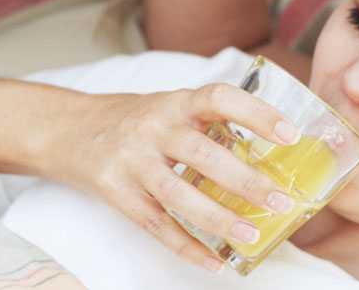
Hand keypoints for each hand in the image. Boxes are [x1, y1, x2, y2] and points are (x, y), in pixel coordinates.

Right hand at [50, 84, 299, 271]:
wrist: (67, 128)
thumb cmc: (134, 119)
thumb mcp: (170, 106)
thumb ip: (209, 123)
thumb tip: (269, 150)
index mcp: (177, 102)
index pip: (220, 98)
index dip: (258, 113)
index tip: (291, 134)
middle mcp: (154, 127)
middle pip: (203, 154)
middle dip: (246, 181)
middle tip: (281, 201)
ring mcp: (132, 161)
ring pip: (179, 195)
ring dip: (219, 218)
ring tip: (251, 235)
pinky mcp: (116, 192)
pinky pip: (156, 225)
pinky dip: (187, 247)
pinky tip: (214, 261)